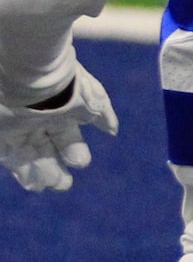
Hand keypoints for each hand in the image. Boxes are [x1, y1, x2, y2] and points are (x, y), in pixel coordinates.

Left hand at [0, 64, 117, 191]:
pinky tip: (33, 183)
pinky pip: (9, 157)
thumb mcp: (92, 98)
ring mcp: (18, 128)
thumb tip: (112, 131)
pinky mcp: (1, 133)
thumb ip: (102, 114)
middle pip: (46, 150)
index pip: (67, 138)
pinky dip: (21, 171)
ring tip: (50, 185)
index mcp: (61, 112)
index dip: (74, 153)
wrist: (31, 76)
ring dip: (40, 173)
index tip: (79, 163)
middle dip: (56, 169)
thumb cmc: (65, 86)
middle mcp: (38, 121)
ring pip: (28, 157)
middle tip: (63, 185)